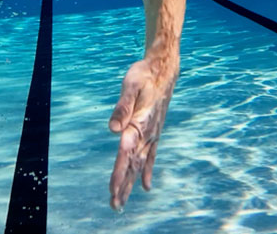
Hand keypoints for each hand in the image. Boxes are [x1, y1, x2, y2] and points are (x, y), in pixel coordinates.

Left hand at [107, 56, 176, 210]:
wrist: (164, 69)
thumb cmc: (144, 75)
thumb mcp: (130, 85)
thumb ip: (122, 107)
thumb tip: (113, 128)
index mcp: (139, 124)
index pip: (126, 153)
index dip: (119, 172)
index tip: (112, 189)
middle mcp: (146, 133)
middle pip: (132, 165)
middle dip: (123, 186)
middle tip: (115, 206)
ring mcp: (152, 134)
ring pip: (139, 164)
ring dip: (130, 183)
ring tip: (121, 202)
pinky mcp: (153, 132)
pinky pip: (150, 156)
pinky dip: (146, 171)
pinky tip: (145, 186)